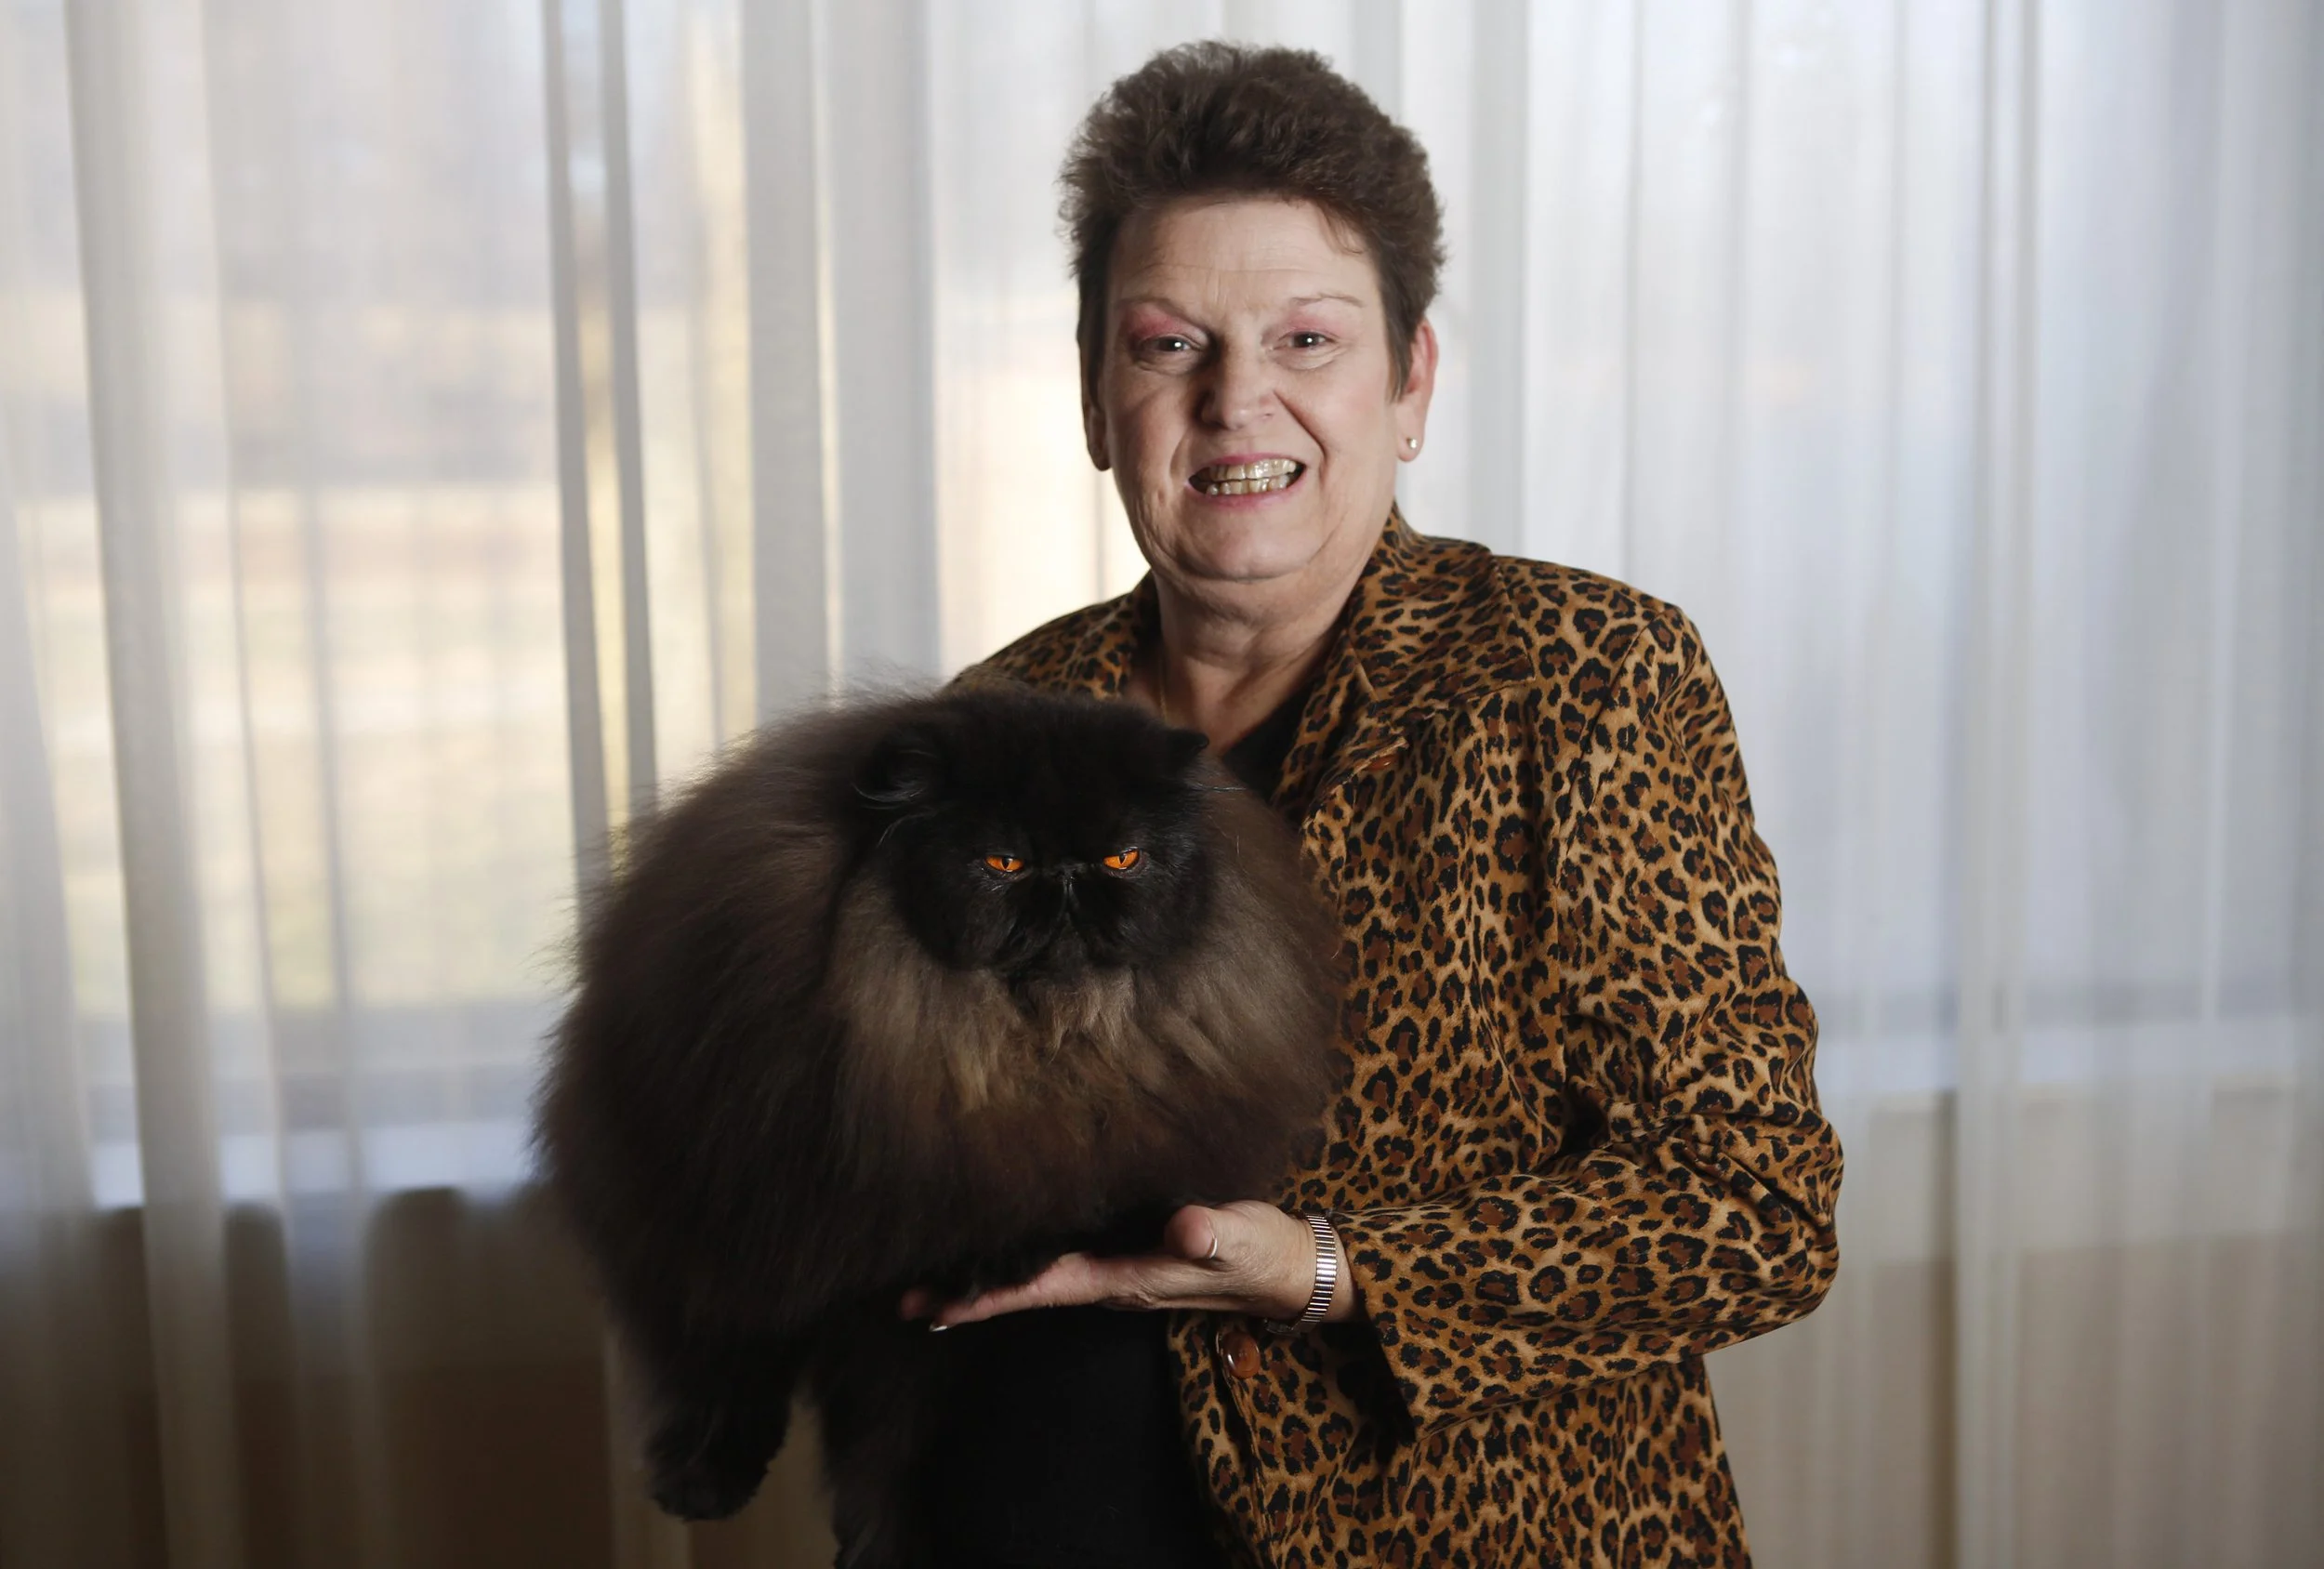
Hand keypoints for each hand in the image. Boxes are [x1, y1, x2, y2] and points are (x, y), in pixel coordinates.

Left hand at [898, 1201, 1358, 1328]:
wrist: (1289, 1270)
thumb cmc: (1264, 1252)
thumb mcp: (1244, 1241)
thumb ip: (1214, 1234)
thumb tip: (1186, 1231)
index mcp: (1127, 1278)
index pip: (1045, 1288)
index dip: (990, 1296)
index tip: (935, 1306)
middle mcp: (1112, 1281)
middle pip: (1028, 1291)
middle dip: (970, 1296)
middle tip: (902, 1298)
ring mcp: (1118, 1272)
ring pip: (1041, 1279)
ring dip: (991, 1279)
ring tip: (933, 1278)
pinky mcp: (1127, 1254)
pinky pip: (1062, 1262)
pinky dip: (1024, 1260)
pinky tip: (1003, 1246)